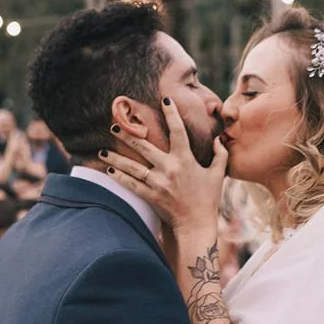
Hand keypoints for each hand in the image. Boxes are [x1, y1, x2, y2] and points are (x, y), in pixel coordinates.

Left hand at [102, 98, 227, 234]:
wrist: (197, 225)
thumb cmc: (208, 199)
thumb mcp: (218, 175)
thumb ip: (220, 155)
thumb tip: (219, 139)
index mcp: (186, 160)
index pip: (178, 131)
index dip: (171, 113)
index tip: (164, 99)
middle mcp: (170, 168)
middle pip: (144, 146)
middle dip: (128, 135)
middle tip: (114, 125)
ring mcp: (158, 183)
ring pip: (132, 166)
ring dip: (116, 157)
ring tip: (102, 150)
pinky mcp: (150, 196)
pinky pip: (131, 184)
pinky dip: (119, 177)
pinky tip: (109, 170)